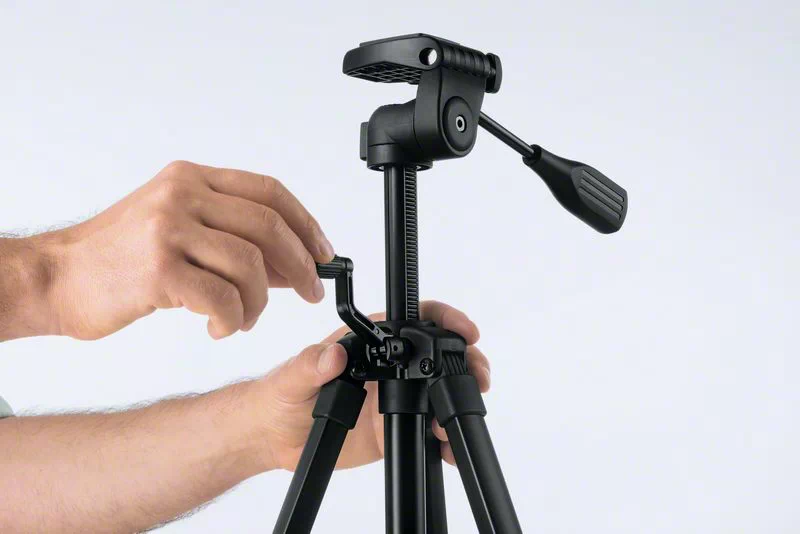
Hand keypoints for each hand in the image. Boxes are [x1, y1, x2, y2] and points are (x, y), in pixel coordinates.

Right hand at [38, 161, 334, 339]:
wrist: (56, 278)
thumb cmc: (119, 260)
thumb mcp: (179, 233)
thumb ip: (233, 240)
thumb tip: (294, 263)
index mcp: (191, 179)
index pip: (269, 192)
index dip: (305, 224)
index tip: (323, 254)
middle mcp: (182, 195)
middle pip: (269, 226)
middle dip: (301, 265)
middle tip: (310, 293)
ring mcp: (169, 228)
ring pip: (251, 265)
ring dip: (259, 303)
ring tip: (244, 319)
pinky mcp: (159, 268)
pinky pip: (223, 298)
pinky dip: (233, 319)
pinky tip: (218, 327)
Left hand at [256, 300, 489, 470]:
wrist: (275, 437)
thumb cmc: (280, 395)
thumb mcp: (292, 377)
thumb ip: (311, 363)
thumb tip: (333, 354)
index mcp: (368, 341)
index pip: (414, 319)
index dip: (444, 319)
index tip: (463, 329)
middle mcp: (388, 365)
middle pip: (438, 354)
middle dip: (465, 360)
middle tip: (478, 375)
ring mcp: (396, 395)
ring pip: (440, 391)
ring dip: (458, 399)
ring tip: (456, 418)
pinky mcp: (395, 426)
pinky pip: (427, 428)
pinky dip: (442, 438)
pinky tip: (446, 446)